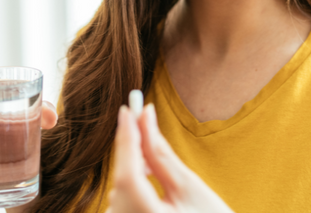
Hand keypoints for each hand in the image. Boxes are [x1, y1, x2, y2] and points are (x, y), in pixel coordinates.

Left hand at [106, 103, 233, 212]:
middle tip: (138, 115)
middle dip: (130, 146)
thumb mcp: (189, 186)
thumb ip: (161, 150)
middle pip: (121, 178)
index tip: (127, 108)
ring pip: (120, 189)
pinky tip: (145, 171)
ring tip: (146, 142)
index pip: (127, 170)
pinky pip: (122, 202)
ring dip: (131, 164)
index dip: (126, 135)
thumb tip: (146, 115)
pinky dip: (131, 183)